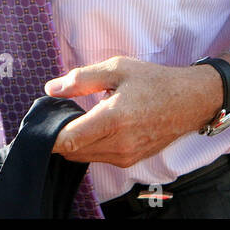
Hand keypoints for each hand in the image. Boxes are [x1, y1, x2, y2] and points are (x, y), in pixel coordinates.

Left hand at [45, 57, 219, 167]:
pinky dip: (88, 146)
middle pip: (73, 151)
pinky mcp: (130, 161)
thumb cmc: (154, 81)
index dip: (50, 135)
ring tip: (76, 117)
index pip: (70, 139)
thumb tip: (51, 89)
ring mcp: (126, 155)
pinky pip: (99, 157)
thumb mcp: (117, 68)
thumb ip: (81, 79)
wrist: (189, 101)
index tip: (40, 123)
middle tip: (57, 114)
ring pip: (84, 156)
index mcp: (114, 118)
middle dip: (59, 136)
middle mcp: (120, 143)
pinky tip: (92, 127)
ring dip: (74, 142)